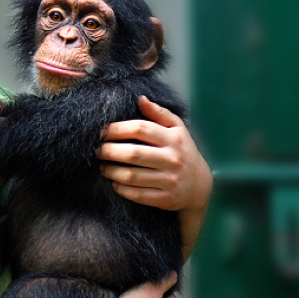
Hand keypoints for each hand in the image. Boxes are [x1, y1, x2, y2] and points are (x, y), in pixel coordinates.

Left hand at [98, 96, 210, 212]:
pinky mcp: (166, 199)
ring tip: (102, 166)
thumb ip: (159, 112)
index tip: (103, 131)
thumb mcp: (177, 128)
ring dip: (111, 171)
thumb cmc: (182, 150)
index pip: (141, 129)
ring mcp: (169, 180)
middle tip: (98, 150)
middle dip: (110, 151)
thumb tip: (140, 98)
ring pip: (132, 176)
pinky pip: (138, 194)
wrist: (200, 184)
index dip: (118, 129)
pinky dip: (121, 188)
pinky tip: (114, 182)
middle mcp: (172, 159)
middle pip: (133, 153)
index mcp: (173, 139)